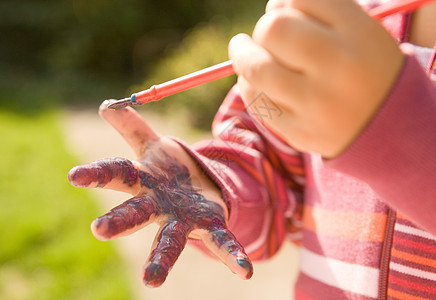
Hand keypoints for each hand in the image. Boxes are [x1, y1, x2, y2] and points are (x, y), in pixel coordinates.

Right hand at [68, 101, 252, 286]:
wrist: (196, 188)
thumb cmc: (167, 170)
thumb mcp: (152, 144)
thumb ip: (132, 126)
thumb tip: (108, 105)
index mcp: (144, 180)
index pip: (116, 174)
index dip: (96, 173)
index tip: (74, 175)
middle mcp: (157, 206)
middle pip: (135, 212)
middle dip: (119, 221)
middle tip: (99, 230)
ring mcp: (182, 220)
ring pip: (169, 240)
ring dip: (160, 260)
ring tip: (151, 281)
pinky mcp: (209, 226)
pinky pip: (221, 242)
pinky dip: (232, 257)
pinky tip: (245, 272)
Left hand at [229, 0, 403, 157]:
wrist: (393, 129)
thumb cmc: (366, 71)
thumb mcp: (360, 32)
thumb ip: (320, 14)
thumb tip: (270, 10)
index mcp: (358, 33)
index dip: (283, 3)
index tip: (283, 12)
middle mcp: (339, 66)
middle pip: (273, 29)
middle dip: (263, 29)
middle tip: (265, 36)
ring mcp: (318, 103)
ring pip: (257, 68)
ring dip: (242, 55)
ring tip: (244, 52)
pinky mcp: (301, 132)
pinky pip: (257, 101)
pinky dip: (250, 85)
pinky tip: (256, 81)